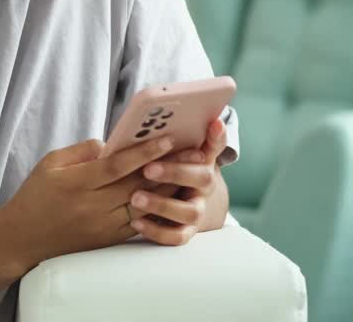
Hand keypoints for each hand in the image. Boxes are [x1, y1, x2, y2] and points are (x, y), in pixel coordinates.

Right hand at [0, 135, 177, 269]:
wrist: (22, 239)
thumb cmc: (35, 196)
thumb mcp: (50, 164)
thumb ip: (81, 151)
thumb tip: (111, 144)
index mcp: (77, 184)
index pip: (117, 167)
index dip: (143, 153)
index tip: (166, 140)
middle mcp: (92, 207)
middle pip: (137, 186)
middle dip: (167, 167)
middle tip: (192, 152)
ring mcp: (102, 226)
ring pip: (144, 206)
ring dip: (169, 189)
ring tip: (191, 173)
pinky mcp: (108, 240)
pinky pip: (139, 224)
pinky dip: (158, 209)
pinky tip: (174, 197)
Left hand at [127, 118, 230, 245]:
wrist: (184, 203)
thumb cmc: (170, 168)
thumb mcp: (173, 147)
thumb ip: (168, 133)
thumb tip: (165, 115)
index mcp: (202, 160)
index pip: (214, 144)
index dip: (216, 136)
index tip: (213, 123)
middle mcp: (204, 185)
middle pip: (202, 177)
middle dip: (175, 172)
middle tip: (149, 169)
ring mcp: (197, 209)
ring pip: (189, 211)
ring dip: (162, 204)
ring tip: (136, 198)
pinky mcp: (186, 231)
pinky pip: (176, 236)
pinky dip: (156, 231)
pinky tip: (136, 222)